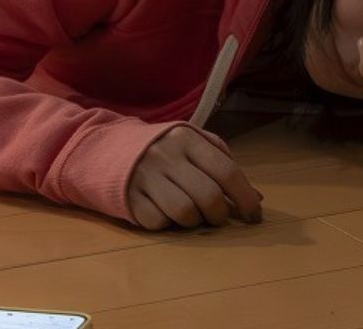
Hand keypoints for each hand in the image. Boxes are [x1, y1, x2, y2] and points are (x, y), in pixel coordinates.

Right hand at [125, 125, 264, 228]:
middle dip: (219, 214)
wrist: (106, 148)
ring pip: (185, 213)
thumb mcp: (192, 143)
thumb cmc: (162, 149)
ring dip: (194, 221)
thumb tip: (256, 199)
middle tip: (216, 217)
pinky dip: (167, 224)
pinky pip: (159, 222)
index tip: (253, 216)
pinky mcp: (129, 198)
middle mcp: (166, 155)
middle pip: (208, 196)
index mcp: (187, 138)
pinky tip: (163, 212)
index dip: (245, 197)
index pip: (226, 171)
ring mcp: (145, 176)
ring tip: (190, 213)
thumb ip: (223, 164)